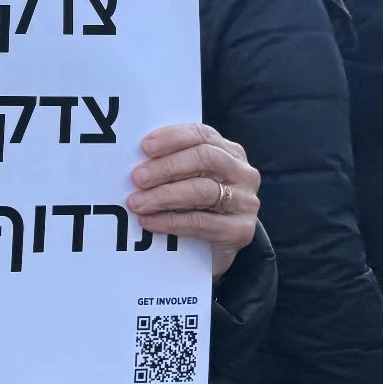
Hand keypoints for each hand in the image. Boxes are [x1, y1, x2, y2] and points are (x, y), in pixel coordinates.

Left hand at [127, 122, 259, 280]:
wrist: (216, 249)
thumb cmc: (197, 205)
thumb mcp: (190, 178)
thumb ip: (173, 161)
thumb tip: (137, 157)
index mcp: (229, 151)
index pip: (202, 135)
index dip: (173, 138)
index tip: (145, 147)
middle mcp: (242, 173)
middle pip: (204, 159)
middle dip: (167, 167)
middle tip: (137, 177)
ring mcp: (245, 202)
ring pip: (202, 190)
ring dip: (164, 195)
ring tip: (137, 202)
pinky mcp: (241, 231)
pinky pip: (201, 223)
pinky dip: (171, 221)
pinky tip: (149, 221)